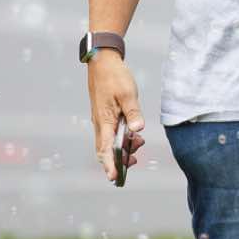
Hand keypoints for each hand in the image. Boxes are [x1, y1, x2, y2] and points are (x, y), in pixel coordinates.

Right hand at [86, 54, 146, 183]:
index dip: (110, 165)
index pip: (105, 150)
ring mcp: (101, 120)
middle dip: (118, 160)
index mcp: (104, 121)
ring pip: (108, 142)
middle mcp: (100, 124)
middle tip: (135, 160)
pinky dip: (121, 138)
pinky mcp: (105, 115)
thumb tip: (137, 130)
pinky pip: (110, 133)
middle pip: (105, 150)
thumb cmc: (114, 76)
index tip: (115, 178)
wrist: (102, 61)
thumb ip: (133, 113)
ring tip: (139, 144)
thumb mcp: (127, 94)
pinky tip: (133, 135)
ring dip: (122, 148)